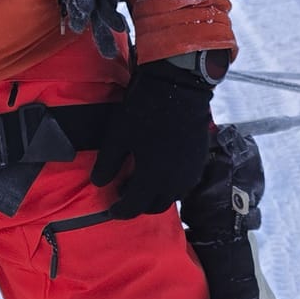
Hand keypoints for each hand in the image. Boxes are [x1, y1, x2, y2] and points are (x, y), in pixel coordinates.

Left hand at [89, 58, 215, 216]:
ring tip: (141, 181)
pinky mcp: (199, 161)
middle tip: (124, 193)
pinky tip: (160, 170)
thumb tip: (99, 184)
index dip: (120, 211)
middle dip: (138, 205)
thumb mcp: (117, 137)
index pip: (133, 207)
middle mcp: (174, 183)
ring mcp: (190, 173)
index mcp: (152, 179)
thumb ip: (106, 165)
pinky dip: (170, 185)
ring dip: (155, 196)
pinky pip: (184, 184)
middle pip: (154, 206)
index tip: (111, 209)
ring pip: (171, 196)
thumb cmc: (143, 111)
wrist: (179, 87)